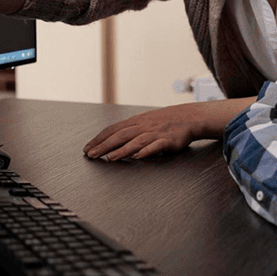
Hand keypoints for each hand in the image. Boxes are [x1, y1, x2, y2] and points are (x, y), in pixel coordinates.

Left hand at [83, 98, 249, 160]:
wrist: (189, 117)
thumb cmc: (164, 122)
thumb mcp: (144, 122)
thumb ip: (129, 131)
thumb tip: (110, 141)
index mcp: (135, 121)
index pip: (112, 129)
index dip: (98, 139)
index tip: (87, 148)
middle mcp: (143, 126)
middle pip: (120, 135)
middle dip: (104, 145)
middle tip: (91, 155)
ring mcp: (155, 133)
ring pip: (135, 141)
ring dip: (121, 150)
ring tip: (109, 158)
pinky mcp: (168, 140)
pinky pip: (156, 146)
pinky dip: (146, 151)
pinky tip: (137, 156)